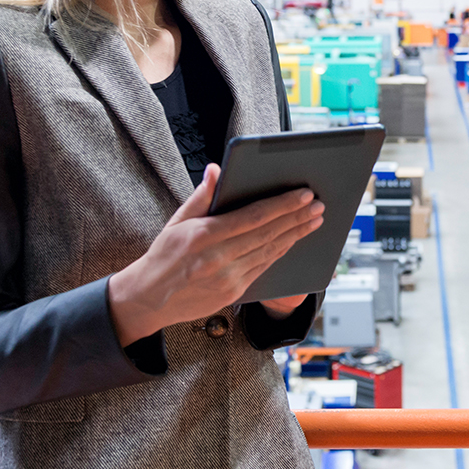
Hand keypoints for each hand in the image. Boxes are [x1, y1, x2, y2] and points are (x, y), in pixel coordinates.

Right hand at [108, 164, 324, 345]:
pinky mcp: (233, 292)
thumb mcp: (176, 220)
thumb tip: (217, 169)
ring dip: (296, 235)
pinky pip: (264, 268)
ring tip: (314, 220)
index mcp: (204, 235)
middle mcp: (219, 258)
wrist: (150, 298)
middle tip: (318, 204)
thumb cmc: (164, 254)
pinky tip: (293, 241)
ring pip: (271, 252)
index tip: (303, 194)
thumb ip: (201, 196)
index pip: (253, 216)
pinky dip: (281, 252)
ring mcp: (228, 279)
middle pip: (268, 234)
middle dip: (297, 217)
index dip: (282, 205)